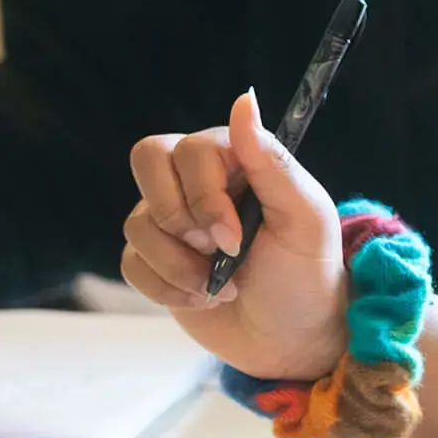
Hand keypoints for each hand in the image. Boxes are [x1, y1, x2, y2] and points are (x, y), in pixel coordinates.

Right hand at [120, 90, 345, 378]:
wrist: (291, 337)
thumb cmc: (306, 272)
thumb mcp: (304, 218)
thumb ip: (272, 161)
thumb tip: (244, 100)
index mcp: (238, 158)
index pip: (188, 149)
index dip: (203, 197)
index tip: (234, 239)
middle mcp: (199, 179)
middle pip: (146, 160)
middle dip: (179, 222)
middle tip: (221, 252)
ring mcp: (173, 218)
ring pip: (137, 222)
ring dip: (179, 266)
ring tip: (222, 286)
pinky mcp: (154, 258)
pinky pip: (130, 261)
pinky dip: (166, 288)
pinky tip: (203, 299)